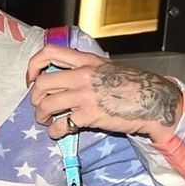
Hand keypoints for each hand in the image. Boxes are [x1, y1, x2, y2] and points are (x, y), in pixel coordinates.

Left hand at [27, 43, 181, 143]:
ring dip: (41, 116)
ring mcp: (84, 95)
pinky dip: (55, 132)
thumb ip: (87, 69)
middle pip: (42, 84)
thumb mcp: (108, 68)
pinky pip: (60, 125)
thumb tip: (68, 78)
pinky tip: (58, 133)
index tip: (32, 79)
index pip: (49, 53)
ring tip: (46, 121)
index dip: (34, 66)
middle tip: (40, 106)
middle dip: (35, 98)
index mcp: (86, 61)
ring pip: (46, 105)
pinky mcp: (88, 115)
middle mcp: (82, 75)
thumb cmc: (133, 85)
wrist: (153, 100)